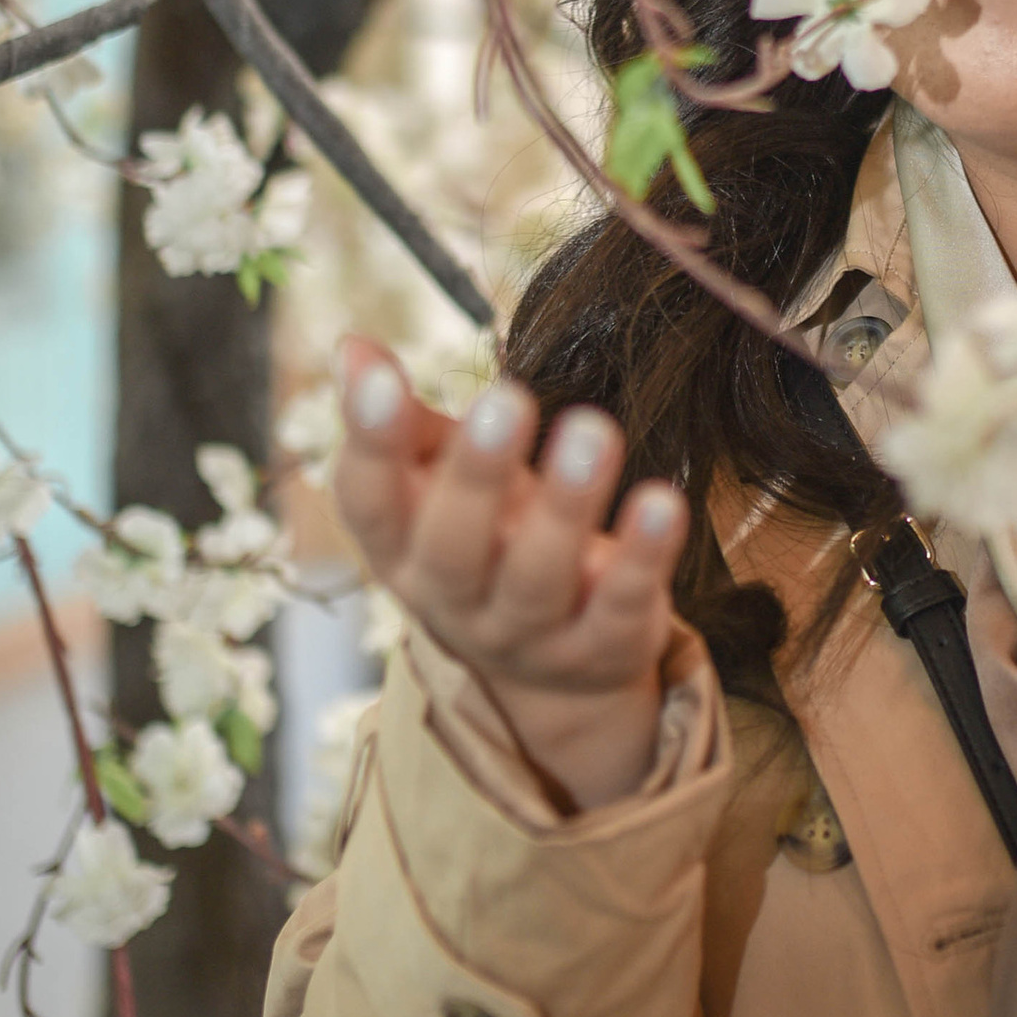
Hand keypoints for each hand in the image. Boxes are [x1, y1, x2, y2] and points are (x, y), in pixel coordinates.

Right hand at [333, 339, 687, 810]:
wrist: (550, 670)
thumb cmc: (486, 539)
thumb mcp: (436, 487)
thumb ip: (404, 423)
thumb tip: (354, 347)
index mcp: (401, 551)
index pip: (370, 503)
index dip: (370, 442)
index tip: (379, 378)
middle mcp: (455, 601)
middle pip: (454, 546)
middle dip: (478, 473)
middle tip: (507, 397)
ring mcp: (528, 634)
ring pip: (539, 578)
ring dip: (567, 505)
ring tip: (592, 430)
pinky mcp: (602, 647)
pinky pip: (621, 605)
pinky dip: (642, 555)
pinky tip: (662, 502)